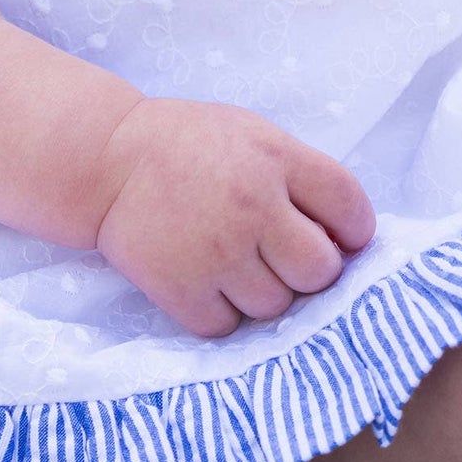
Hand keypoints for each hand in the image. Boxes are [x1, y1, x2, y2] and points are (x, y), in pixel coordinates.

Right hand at [93, 97, 376, 337]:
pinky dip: (220, 312)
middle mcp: (253, 206)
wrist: (107, 160)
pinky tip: (204, 280)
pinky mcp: (181, 289)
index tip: (340, 238)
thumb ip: (300, 176)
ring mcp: (217, 251)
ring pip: (276, 306)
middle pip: (322, 271)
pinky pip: (227, 326)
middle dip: (309, 270)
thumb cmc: (190, 145)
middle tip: (281, 256)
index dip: (354, 230)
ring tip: (234, 264)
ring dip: (262, 293)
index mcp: (276, 159)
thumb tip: (344, 236)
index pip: (350, 206)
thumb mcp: (253, 135)